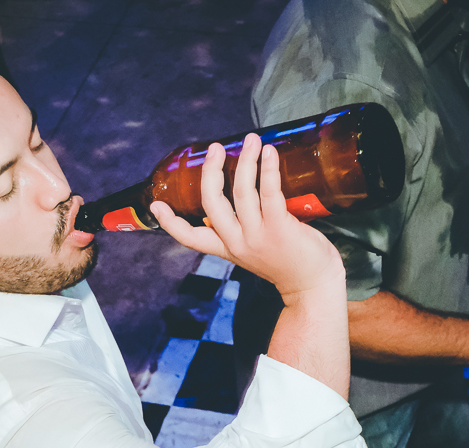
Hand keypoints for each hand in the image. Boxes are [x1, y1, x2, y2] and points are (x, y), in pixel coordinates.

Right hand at [151, 133, 343, 299]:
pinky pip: (269, 192)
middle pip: (211, 202)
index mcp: (228, 248)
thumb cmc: (290, 263)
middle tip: (215, 148)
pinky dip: (267, 169)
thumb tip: (241, 196)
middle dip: (210, 171)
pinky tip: (269, 153)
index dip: (171, 222)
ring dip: (245, 161)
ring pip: (241, 191)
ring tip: (251, 140)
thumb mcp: (256, 251)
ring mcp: (257, 235)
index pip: (191, 238)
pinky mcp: (279, 228)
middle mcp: (237, 242)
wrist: (312, 286)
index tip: (155, 205)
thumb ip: (243, 229)